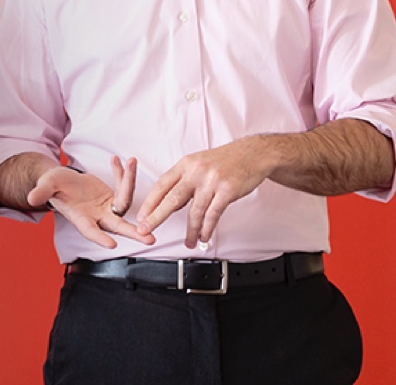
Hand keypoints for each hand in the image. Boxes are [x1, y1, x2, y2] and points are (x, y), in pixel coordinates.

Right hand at [26, 157, 152, 249]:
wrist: (61, 181)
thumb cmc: (52, 186)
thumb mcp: (46, 186)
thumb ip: (41, 192)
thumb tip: (31, 199)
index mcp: (81, 218)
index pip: (91, 231)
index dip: (100, 238)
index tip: (112, 244)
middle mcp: (97, 216)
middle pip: (118, 226)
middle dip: (134, 233)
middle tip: (150, 240)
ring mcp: (107, 207)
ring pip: (125, 200)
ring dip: (130, 182)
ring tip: (131, 162)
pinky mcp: (113, 197)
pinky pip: (123, 186)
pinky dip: (123, 174)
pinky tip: (120, 160)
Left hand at [136, 139, 273, 247]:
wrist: (253, 153)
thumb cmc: (225, 160)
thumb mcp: (198, 163)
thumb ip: (184, 180)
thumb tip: (170, 203)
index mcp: (185, 164)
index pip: (161, 185)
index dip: (150, 202)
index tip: (142, 216)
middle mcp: (195, 172)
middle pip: (172, 199)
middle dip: (157, 217)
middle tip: (147, 229)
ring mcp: (211, 181)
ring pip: (195, 211)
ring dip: (190, 230)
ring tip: (188, 242)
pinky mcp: (227, 191)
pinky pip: (213, 214)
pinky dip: (207, 228)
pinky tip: (203, 236)